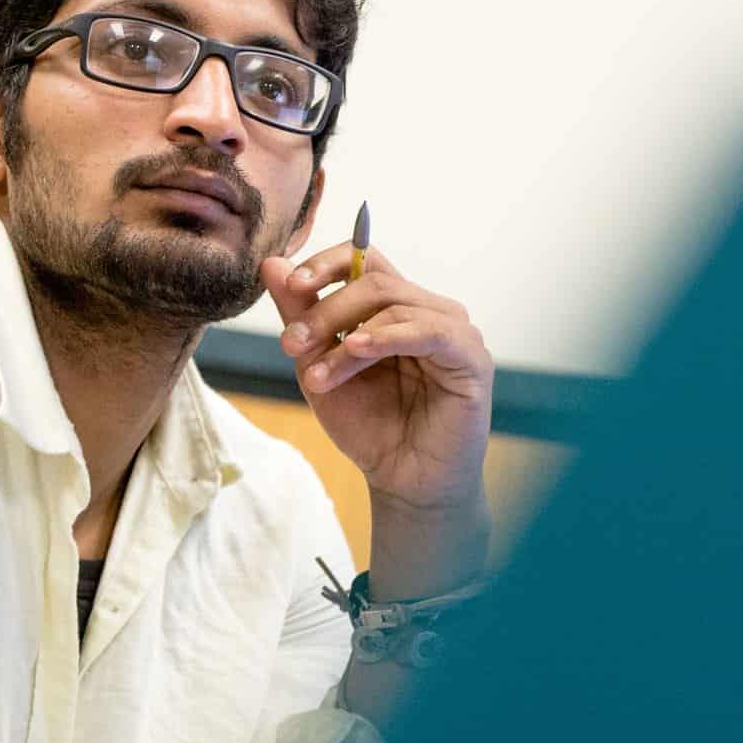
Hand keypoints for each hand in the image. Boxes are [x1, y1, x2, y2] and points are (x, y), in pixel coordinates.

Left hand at [261, 244, 493, 515]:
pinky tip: (356, 351)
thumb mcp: (320, 368)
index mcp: (395, 309)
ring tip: (317, 376)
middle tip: (291, 344)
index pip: (364, 260)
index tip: (291, 285)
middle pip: (375, 280)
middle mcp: (428, 312)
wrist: (403, 482)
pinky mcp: (471, 358)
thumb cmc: (370, 427)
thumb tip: (271, 264)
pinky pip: (430, 330)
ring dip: (345, 339)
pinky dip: (387, 336)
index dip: (326, 262)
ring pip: (394, 305)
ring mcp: (453, 332)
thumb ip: (300, 318)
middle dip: (325, 309)